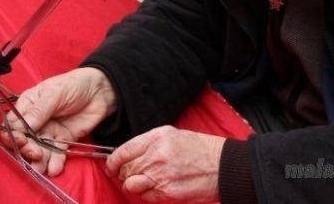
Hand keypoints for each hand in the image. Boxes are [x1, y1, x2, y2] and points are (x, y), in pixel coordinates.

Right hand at [3, 67, 116, 175]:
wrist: (100, 90)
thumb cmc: (74, 84)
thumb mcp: (54, 93)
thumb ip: (38, 111)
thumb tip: (19, 128)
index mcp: (28, 106)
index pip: (13, 124)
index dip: (13, 135)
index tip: (19, 141)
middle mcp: (35, 121)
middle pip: (25, 140)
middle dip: (27, 149)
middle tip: (35, 153)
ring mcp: (49, 131)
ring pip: (39, 149)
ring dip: (39, 160)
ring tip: (41, 168)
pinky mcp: (63, 140)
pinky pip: (56, 153)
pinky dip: (55, 162)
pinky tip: (54, 169)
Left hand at [106, 125, 224, 202]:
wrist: (222, 166)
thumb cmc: (199, 149)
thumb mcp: (172, 135)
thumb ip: (148, 143)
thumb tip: (128, 154)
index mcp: (155, 139)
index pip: (122, 152)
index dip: (113, 162)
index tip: (111, 166)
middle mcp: (155, 156)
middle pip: (125, 169)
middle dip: (122, 174)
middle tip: (127, 175)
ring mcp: (160, 176)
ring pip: (131, 185)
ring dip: (133, 185)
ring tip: (143, 182)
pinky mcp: (167, 193)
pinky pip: (145, 197)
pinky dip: (147, 194)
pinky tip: (156, 188)